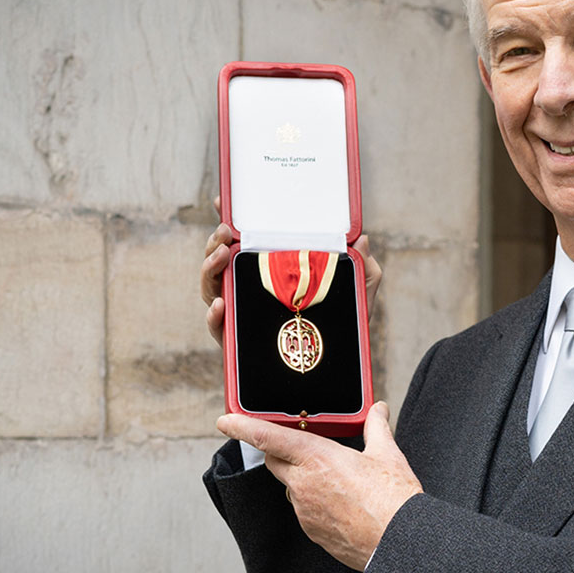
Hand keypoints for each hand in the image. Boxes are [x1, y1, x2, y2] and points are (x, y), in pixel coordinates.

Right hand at [199, 196, 383, 346]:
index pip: (244, 244)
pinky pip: (217, 329)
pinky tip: (221, 305)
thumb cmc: (341, 324)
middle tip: (226, 232)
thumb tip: (364, 240)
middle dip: (215, 242)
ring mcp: (241, 315)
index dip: (229, 224)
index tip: (222, 202)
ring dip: (209, 269)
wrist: (336, 369)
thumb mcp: (357, 292)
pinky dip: (213, 316)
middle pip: (220, 262)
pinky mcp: (238, 343)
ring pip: (211, 288)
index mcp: (270, 272)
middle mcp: (249, 290)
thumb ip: (362, 267)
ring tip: (221, 256)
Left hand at [216, 402, 421, 570]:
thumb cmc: (393, 498)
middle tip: (296, 442)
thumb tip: (378, 410)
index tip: (225, 420)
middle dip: (279, 449)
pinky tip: (340, 501)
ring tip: (335, 477)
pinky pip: (303, 509)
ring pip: (291, 486)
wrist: (398, 542)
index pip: (269, 438)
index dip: (242, 426)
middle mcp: (303, 484)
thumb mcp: (387, 454)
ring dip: (302, 477)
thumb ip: (377, 428)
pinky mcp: (311, 531)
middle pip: (274, 460)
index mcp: (317, 458)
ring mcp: (305, 511)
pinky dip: (314, 500)